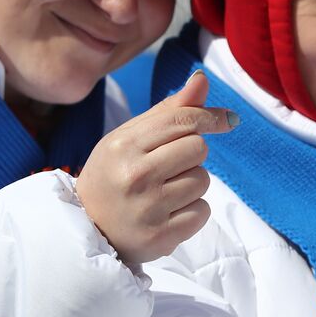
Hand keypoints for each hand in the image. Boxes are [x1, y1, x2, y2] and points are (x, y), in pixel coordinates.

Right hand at [75, 70, 234, 263]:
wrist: (87, 227)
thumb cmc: (113, 173)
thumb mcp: (129, 137)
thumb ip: (168, 110)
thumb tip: (202, 79)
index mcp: (123, 145)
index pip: (182, 120)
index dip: (211, 117)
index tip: (228, 120)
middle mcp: (135, 176)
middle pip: (198, 149)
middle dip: (192, 154)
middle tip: (168, 165)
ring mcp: (148, 209)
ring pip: (203, 180)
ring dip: (192, 182)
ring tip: (164, 190)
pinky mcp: (160, 237)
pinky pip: (202, 211)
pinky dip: (192, 211)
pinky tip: (168, 212)